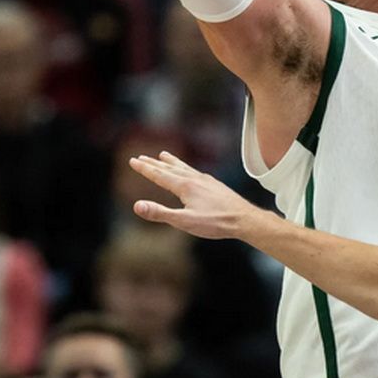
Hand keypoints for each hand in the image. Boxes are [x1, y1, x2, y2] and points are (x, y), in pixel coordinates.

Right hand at [130, 151, 264, 239]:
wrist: (244, 219)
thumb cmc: (215, 222)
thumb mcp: (184, 222)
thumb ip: (160, 213)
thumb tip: (137, 206)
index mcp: (185, 186)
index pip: (160, 175)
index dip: (145, 169)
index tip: (132, 161)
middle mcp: (195, 179)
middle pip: (170, 169)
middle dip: (154, 164)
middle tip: (140, 157)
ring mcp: (206, 181)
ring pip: (184, 168)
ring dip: (171, 162)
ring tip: (163, 155)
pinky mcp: (215, 185)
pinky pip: (196, 172)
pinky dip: (187, 168)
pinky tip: (190, 172)